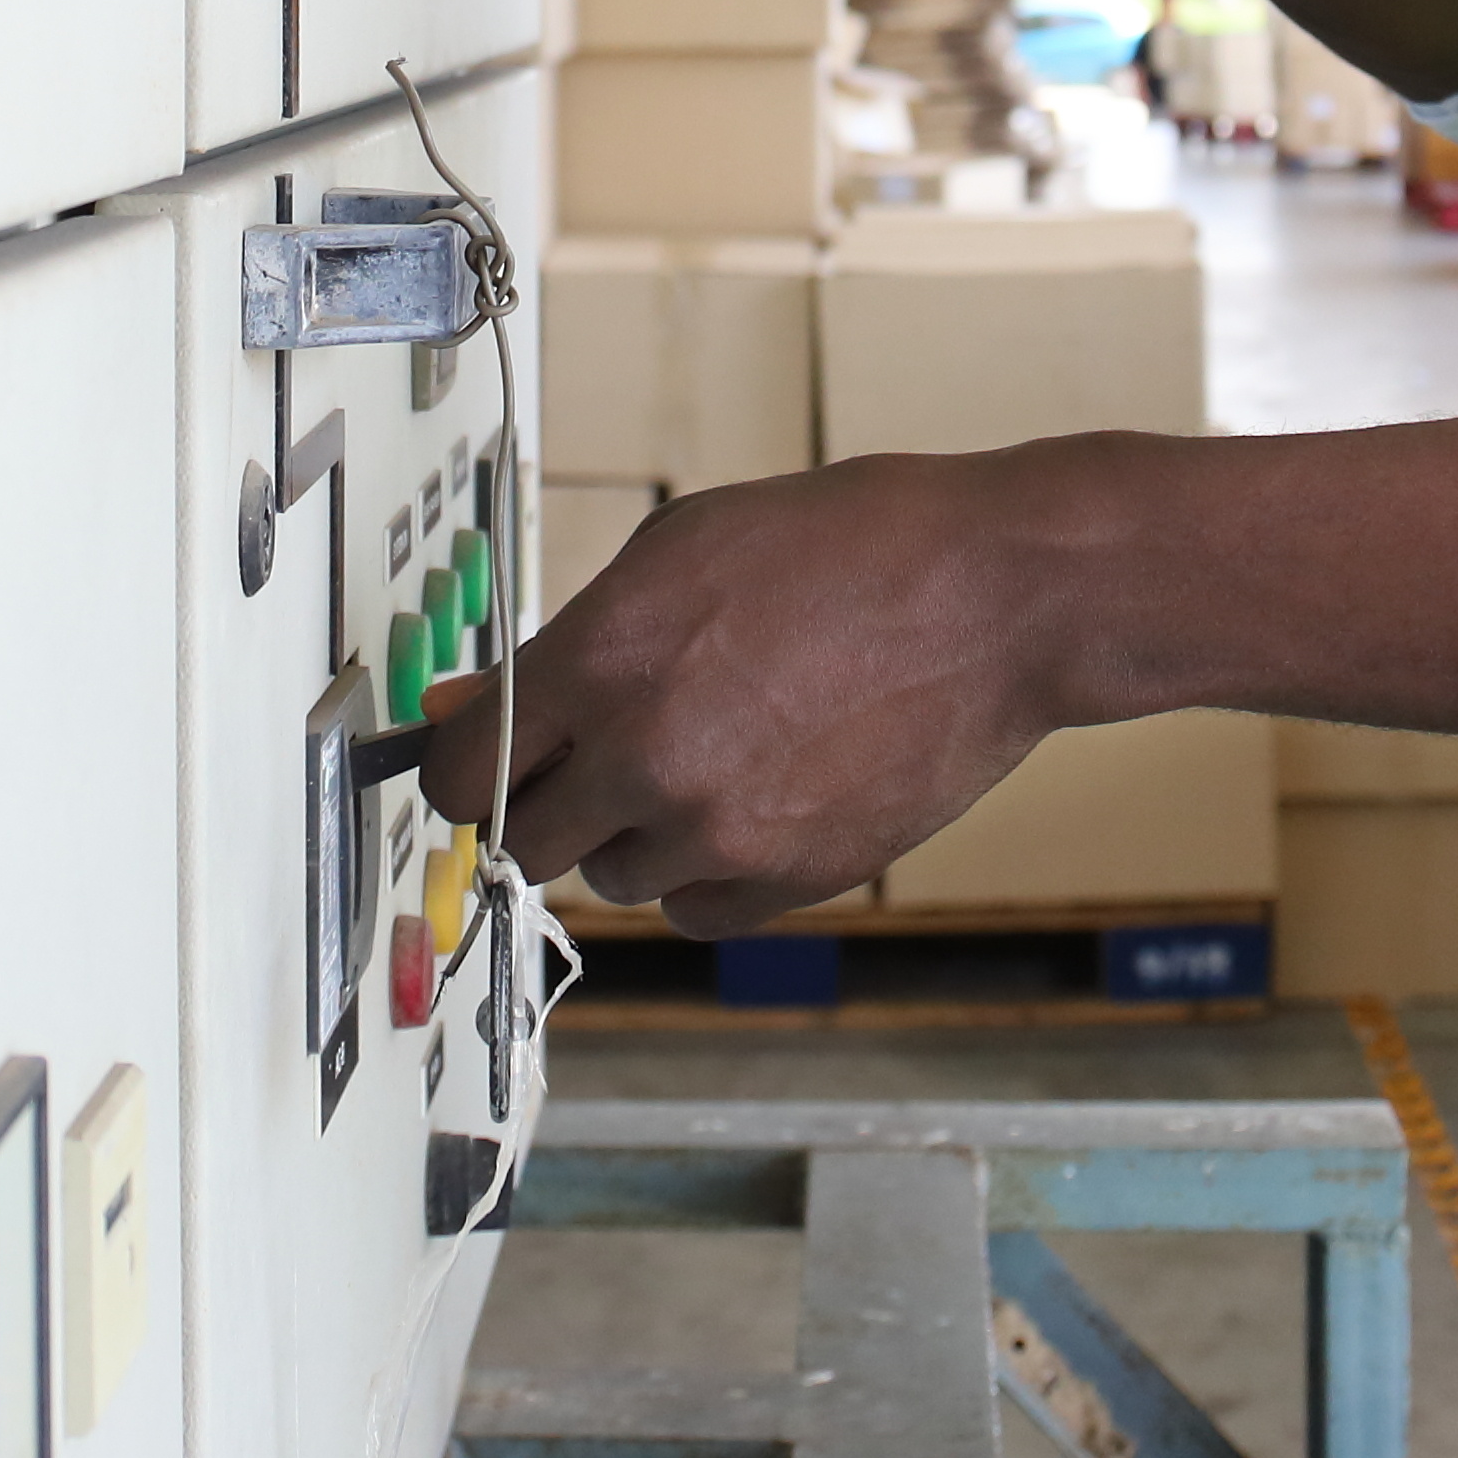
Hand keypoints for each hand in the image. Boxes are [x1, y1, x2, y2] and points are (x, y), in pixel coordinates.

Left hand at [413, 458, 1067, 933]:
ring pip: (612, 874)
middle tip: (594, 752)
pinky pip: (691, 911)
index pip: (461, 768)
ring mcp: (719, 828)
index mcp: (605, 659)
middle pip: (524, 838)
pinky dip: (702, 871)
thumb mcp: (681, 550)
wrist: (997, 597)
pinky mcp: (787, 880)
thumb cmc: (851, 546)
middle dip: (545, 796)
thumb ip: (565, 641)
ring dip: (633, 829)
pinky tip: (747, 800)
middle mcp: (647, 756)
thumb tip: (461, 706)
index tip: (478, 756)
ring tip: (706, 752)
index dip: (461, 763)